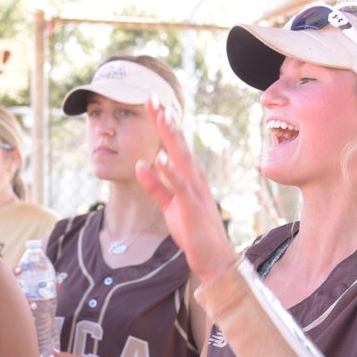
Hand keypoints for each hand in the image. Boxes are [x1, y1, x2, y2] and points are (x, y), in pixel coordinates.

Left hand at [136, 97, 236, 282]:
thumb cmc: (194, 232)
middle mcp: (195, 179)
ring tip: (160, 115)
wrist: (215, 259)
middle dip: (165, 120)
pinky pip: (180, 186)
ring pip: (181, 158)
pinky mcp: (192, 207)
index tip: (151, 104)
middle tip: (152, 97)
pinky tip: (161, 157)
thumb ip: (155, 186)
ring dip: (171, 137)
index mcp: (189, 177)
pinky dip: (170, 171)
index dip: (163, 124)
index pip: (174, 145)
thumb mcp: (169, 205)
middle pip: (178, 144)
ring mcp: (195, 191)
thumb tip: (141, 165)